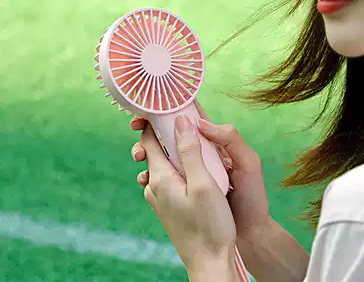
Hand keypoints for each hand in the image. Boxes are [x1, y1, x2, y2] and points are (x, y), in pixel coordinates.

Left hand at [132, 112, 238, 278]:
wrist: (209, 262)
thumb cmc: (210, 224)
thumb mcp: (203, 183)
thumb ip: (189, 150)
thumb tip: (179, 120)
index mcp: (160, 177)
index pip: (149, 138)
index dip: (155, 120)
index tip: (165, 107)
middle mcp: (154, 186)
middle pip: (153, 150)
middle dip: (164, 133)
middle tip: (183, 123)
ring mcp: (159, 198)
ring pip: (161, 164)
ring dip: (172, 150)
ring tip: (190, 143)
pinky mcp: (168, 206)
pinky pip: (167, 177)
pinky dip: (176, 165)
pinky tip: (192, 169)